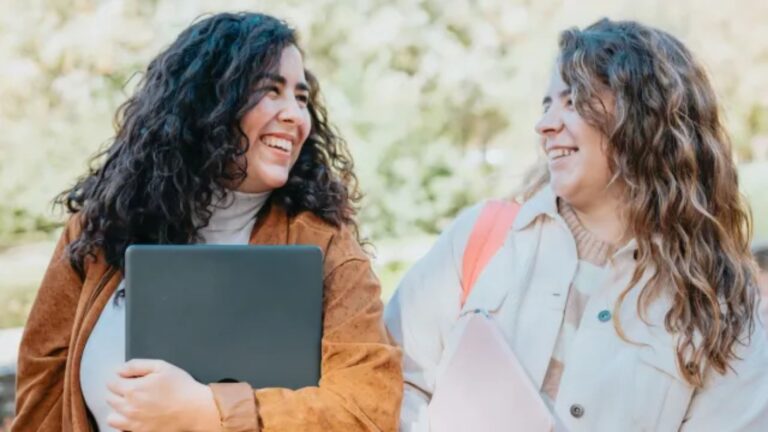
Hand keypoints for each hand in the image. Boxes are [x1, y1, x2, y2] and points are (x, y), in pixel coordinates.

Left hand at [106, 359, 220, 431]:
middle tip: (135, 389)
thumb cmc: (181, 387)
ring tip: (132, 404)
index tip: (130, 378)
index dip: (120, 378)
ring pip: (112, 416)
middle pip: (110, 398)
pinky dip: (124, 423)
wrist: (195, 409)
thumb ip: (137, 365)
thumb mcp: (161, 366)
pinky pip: (121, 429)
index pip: (111, 383)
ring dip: (119, 409)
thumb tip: (119, 370)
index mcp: (133, 389)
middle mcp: (128, 407)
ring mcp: (133, 423)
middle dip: (119, 392)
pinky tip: (135, 417)